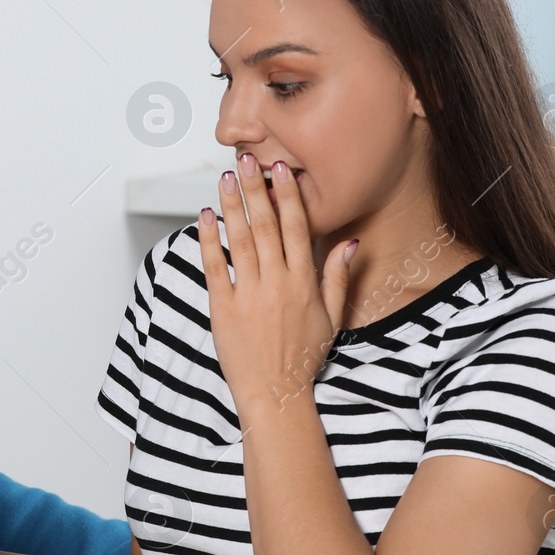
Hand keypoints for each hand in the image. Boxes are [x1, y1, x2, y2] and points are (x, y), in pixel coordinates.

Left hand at [198, 151, 355, 415]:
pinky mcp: (223, 308)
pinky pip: (215, 267)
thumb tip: (349, 242)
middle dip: (255, 189)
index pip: (296, 228)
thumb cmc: (302, 358)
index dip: (287, 196)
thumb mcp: (332, 317)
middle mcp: (277, 284)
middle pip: (265, 226)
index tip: (281, 170)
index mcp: (304, 283)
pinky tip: (204, 217)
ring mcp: (249, 295)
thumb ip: (338, 277)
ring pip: (240, 240)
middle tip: (247, 159)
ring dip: (232, 205)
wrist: (276, 394)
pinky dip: (209, 239)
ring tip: (225, 178)